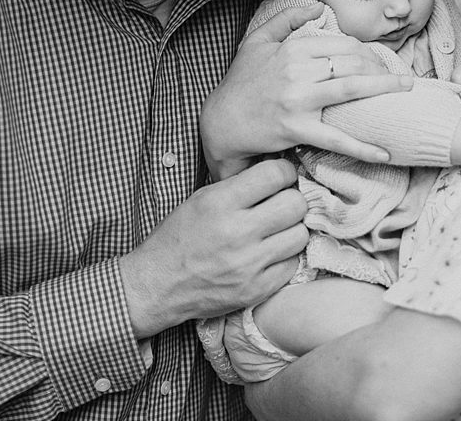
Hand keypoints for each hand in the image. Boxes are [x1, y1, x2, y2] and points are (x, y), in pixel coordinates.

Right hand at [118, 159, 309, 334]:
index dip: (284, 172)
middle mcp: (238, 231)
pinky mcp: (258, 288)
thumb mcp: (200, 200)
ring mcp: (250, 263)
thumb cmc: (179, 238)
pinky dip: (285, 256)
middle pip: (295, 204)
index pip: (274, 174)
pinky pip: (293, 264)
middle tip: (283, 203)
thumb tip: (275, 174)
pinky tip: (271, 253)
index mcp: (220, 202)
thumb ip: (237, 187)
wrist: (161, 284)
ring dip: (292, 228)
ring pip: (300, 234)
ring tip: (278, 230)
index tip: (282, 177)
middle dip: (292, 199)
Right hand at [201, 0, 411, 175]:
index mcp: (292, 48)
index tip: (379, 61)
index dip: (367, 51)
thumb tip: (316, 9)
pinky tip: (385, 152)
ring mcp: (298, 100)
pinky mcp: (297, 128)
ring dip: (385, 90)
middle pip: (353, 63)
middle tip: (400, 78)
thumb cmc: (241, 81)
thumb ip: (285, 19)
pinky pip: (337, 138)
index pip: (342, 43)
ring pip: (351, 90)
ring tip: (406, 91)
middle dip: (382, 68)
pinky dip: (363, 147)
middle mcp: (297, 70)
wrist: (222, 120)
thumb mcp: (257, 41)